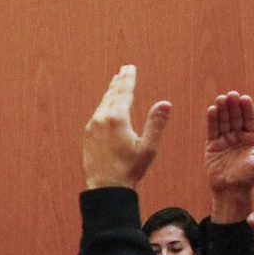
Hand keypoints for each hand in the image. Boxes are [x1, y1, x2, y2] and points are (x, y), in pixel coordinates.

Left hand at [83, 65, 170, 188]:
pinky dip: (104, 105)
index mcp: (118, 118)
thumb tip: (165, 103)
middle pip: (112, 94)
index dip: (128, 79)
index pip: (124, 92)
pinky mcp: (88, 134)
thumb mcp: (148, 147)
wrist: (105, 187)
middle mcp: (102, 118)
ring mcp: (93, 125)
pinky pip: (97, 113)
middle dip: (119, 81)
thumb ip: (155, 123)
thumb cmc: (129, 169)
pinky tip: (107, 106)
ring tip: (115, 83)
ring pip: (103, 103)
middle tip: (124, 69)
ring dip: (110, 92)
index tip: (130, 67)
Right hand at [205, 91, 253, 219]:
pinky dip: (212, 120)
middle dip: (233, 106)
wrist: (230, 191)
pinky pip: (213, 130)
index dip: (247, 109)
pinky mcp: (213, 145)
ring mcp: (225, 140)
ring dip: (222, 110)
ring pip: (224, 121)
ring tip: (221, 99)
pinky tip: (212, 110)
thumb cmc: (248, 178)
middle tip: (231, 94)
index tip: (244, 98)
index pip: (250, 120)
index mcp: (252, 139)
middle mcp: (239, 137)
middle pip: (236, 117)